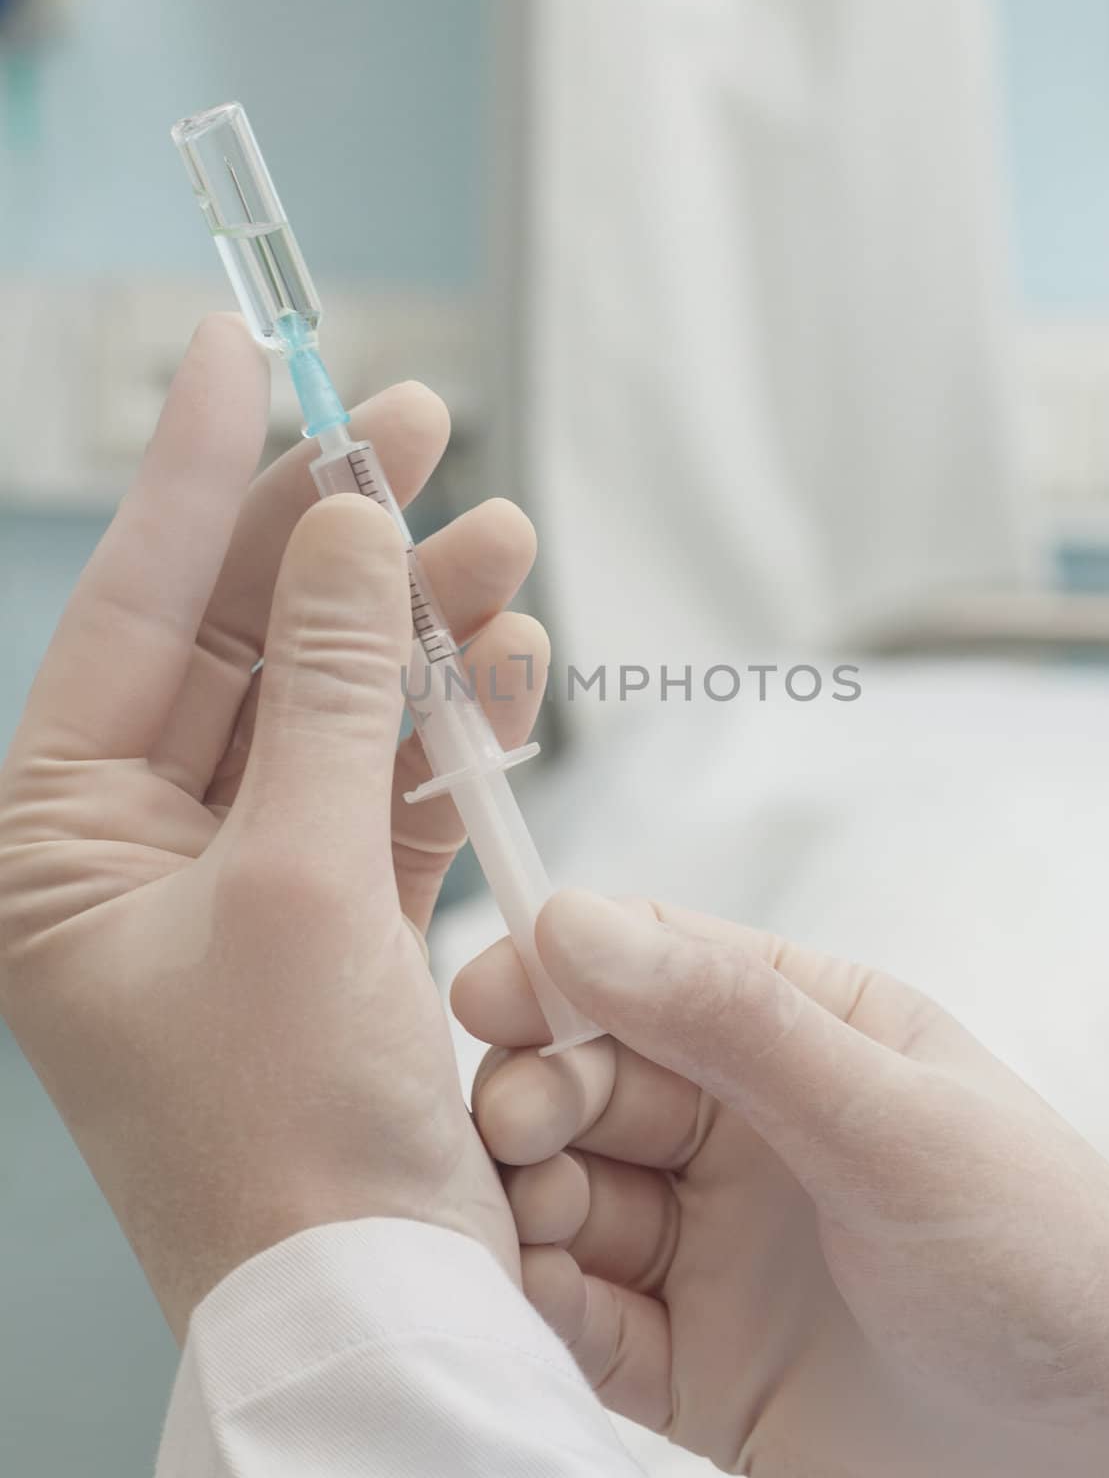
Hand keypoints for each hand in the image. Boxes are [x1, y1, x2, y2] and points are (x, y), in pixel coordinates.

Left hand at [0, 316, 547, 1335]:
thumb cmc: (286, 1127)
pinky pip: (393, 779)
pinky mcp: (337, 912)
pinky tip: (511, 667)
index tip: (241, 344)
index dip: (197, 467)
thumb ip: (331, 688)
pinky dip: (455, 724)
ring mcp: (245, 874)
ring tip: (502, 552)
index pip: (135, 607)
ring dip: (419, 627)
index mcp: (61, 838)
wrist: (375, 1299)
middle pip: (248, 638)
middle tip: (415, 428)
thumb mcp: (300, 876)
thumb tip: (350, 527)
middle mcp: (138, 846)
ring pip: (336, 702)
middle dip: (340, 538)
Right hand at [454, 892, 1108, 1476]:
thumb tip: (574, 923)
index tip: (488, 995)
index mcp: (801, 1031)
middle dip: (540, 1093)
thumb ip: (732, 1024)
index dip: (562, 971)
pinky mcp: (693, 1357)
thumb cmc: (1044, 1254)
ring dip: (530, 1196)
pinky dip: (546, 1301)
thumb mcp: (891, 1118)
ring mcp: (714, 1241)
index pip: (652, 967)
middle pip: (591, 1078)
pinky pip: (586, 1314)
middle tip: (521, 1128)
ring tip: (531, 1215)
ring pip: (572, 1191)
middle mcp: (744, 1125)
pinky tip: (538, 1296)